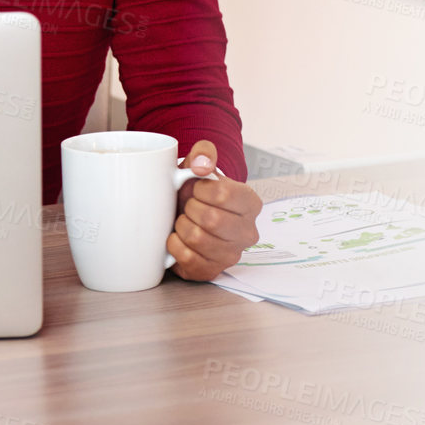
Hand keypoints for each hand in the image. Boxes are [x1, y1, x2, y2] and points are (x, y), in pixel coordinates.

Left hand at [166, 140, 262, 281]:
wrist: (184, 213)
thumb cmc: (194, 190)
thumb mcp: (199, 163)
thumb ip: (203, 153)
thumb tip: (201, 165)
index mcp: (250, 203)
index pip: (224, 194)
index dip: (200, 189)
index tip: (196, 189)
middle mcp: (248, 232)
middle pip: (211, 219)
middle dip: (190, 209)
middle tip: (188, 207)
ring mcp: (232, 255)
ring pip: (197, 239)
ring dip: (181, 226)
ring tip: (184, 221)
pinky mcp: (212, 271)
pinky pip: (187, 258)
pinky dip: (174, 245)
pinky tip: (178, 238)